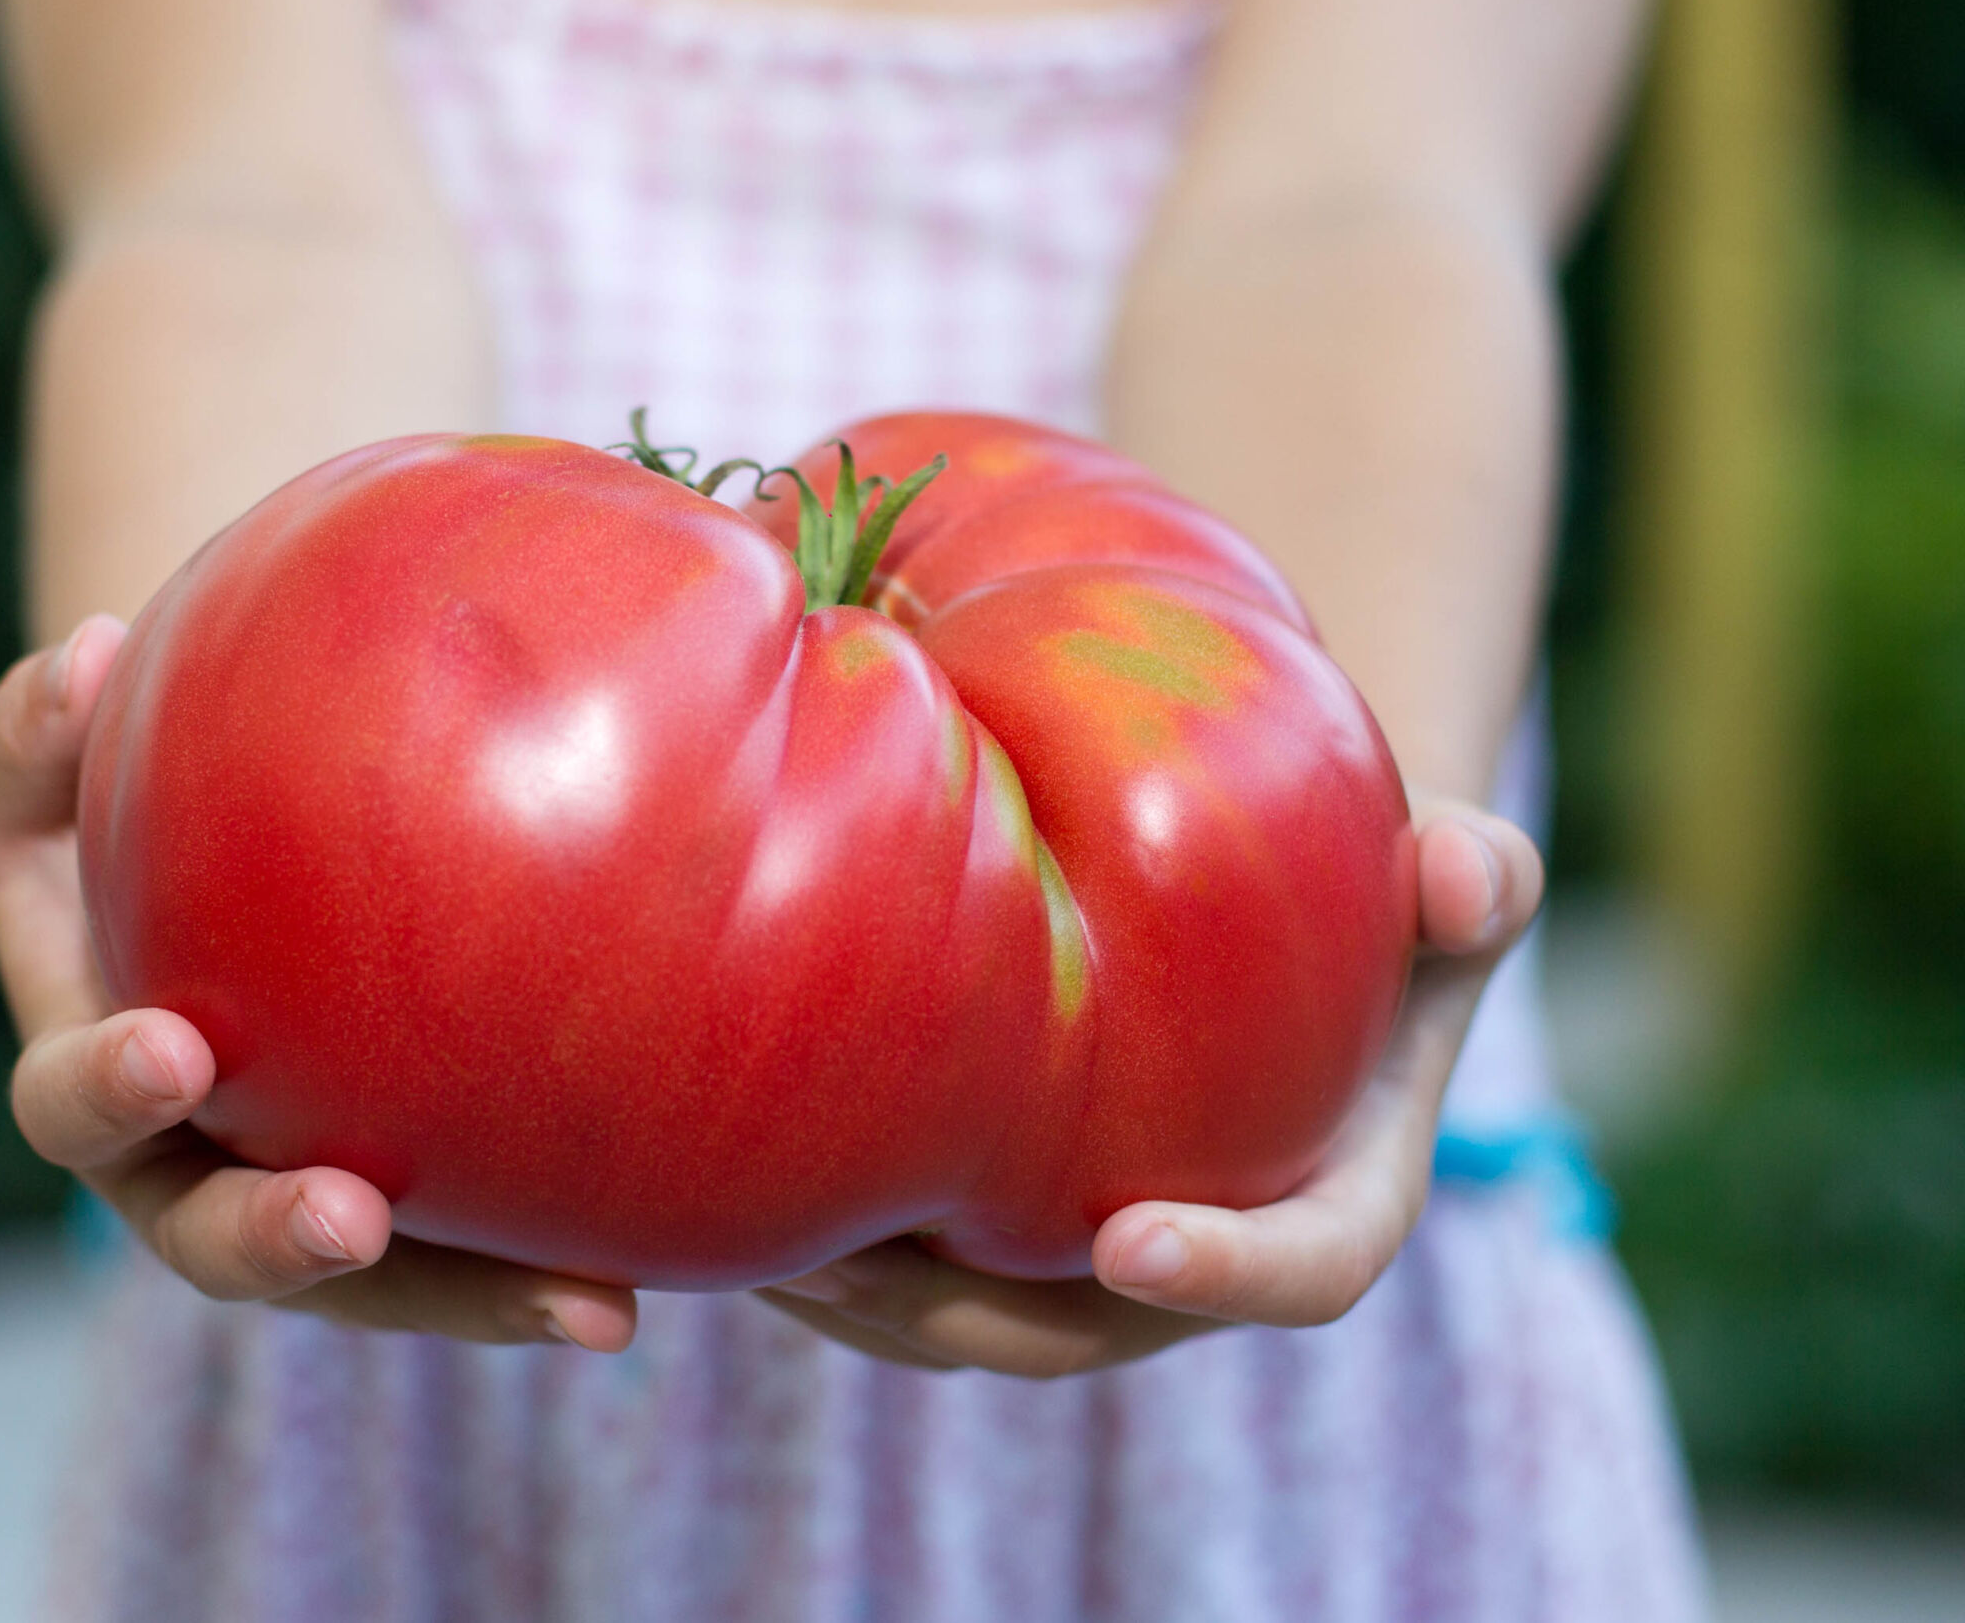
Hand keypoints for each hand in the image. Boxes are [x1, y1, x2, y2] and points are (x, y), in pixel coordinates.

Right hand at [0, 616, 638, 1351]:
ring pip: (376, 1286)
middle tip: (345, 1216)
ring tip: (581, 1304)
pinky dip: (542, 1272)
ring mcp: (306, 1202)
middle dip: (273, 1238)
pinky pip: (471, 1256)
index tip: (171, 1050)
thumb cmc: (110, 813)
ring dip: (466, 1301)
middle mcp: (193, 1170)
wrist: (221, 871)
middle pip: (213, 1241)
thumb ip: (36, 731)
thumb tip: (83, 658)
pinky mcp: (412, 1215)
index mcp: (96, 1078)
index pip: (74, 1106)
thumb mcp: (45, 771)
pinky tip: (633, 1282)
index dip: (108, 1090)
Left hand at [757, 794, 1544, 1377]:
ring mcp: (1081, 1257)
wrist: (1268, 909)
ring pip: (960, 1322)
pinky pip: (901, 1264)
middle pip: (1081, 1333)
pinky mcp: (990, 1224)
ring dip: (855, 1303)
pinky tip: (726, 1179)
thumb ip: (1471, 878)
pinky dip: (819, 1231)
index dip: (1226, 1276)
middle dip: (963, 1316)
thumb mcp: (1438, 868)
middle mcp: (1196, 1255)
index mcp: (1328, 1201)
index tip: (1130, 1239)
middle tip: (854, 1251)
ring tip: (752, 1231)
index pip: (1302, 1275)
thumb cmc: (1365, 880)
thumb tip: (1466, 862)